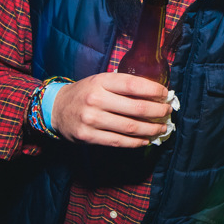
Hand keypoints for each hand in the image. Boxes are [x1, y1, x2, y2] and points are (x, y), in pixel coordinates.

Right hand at [50, 72, 171, 146]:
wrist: (56, 108)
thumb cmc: (86, 93)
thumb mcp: (101, 81)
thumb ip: (124, 85)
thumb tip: (156, 93)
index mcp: (101, 81)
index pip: (134, 85)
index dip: (154, 90)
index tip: (166, 95)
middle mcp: (96, 99)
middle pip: (136, 108)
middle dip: (158, 112)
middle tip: (167, 113)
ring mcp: (91, 119)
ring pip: (130, 127)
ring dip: (151, 129)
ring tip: (161, 128)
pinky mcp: (88, 136)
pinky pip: (118, 141)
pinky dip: (136, 142)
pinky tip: (145, 139)